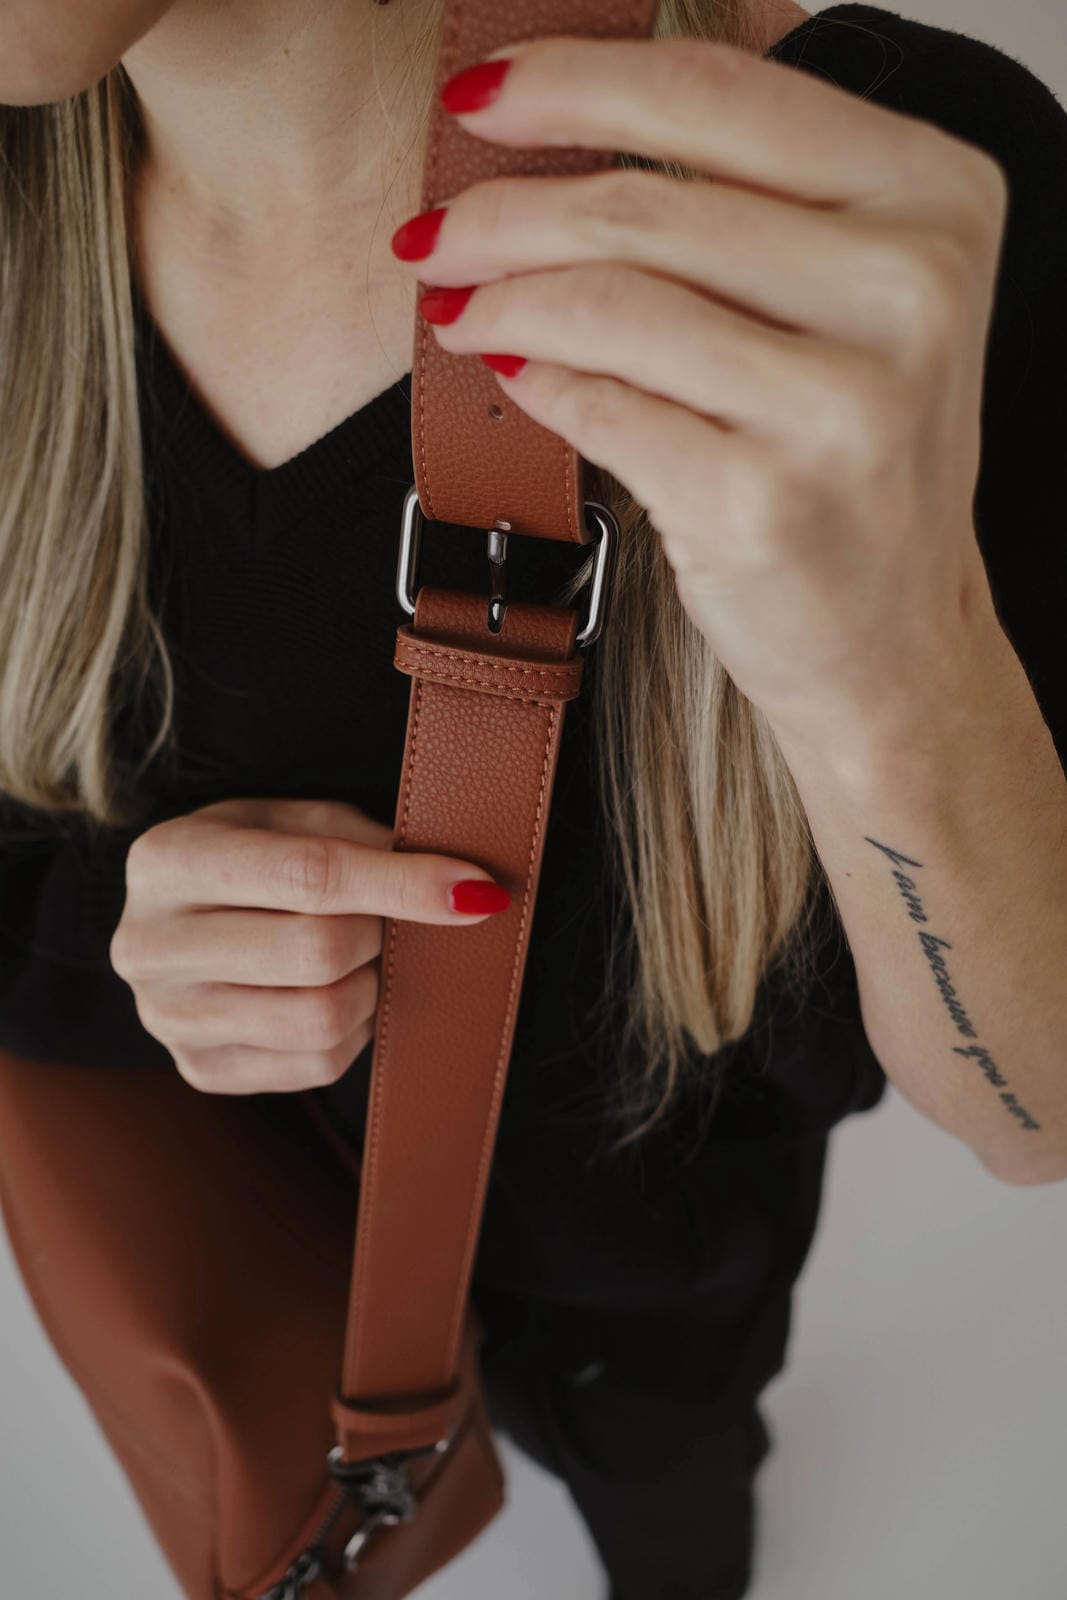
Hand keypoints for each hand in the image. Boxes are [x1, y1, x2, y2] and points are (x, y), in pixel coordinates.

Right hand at [108, 797, 508, 1094]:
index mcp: (168, 859)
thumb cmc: (245, 858)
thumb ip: (356, 838)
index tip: (472, 888)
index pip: (309, 874)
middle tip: (388, 920)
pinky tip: (342, 995)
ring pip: (320, 1017)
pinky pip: (316, 1064)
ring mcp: (168, 1017)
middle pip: (317, 951)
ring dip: (371, 987)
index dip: (403, 883)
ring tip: (364, 959)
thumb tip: (449, 884)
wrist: (176, 921)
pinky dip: (355, 1031)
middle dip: (380, 933)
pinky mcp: (199, 1071)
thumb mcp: (284, 818)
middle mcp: (151, 943)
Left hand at [394, 35, 1009, 762]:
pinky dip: (536, 383)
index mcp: (936, 201)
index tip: (480, 94)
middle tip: (434, 229)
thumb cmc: (856, 466)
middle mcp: (909, 291)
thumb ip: (749, 199)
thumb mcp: (851, 302)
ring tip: (454, 305)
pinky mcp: (766, 500)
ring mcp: (843, 404)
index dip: (575, 80)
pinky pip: (602, 408)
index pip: (721, 94)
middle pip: (645, 205)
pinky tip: (509, 371)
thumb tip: (556, 115)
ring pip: (608, 304)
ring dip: (500, 298)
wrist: (894, 643)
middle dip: (502, 210)